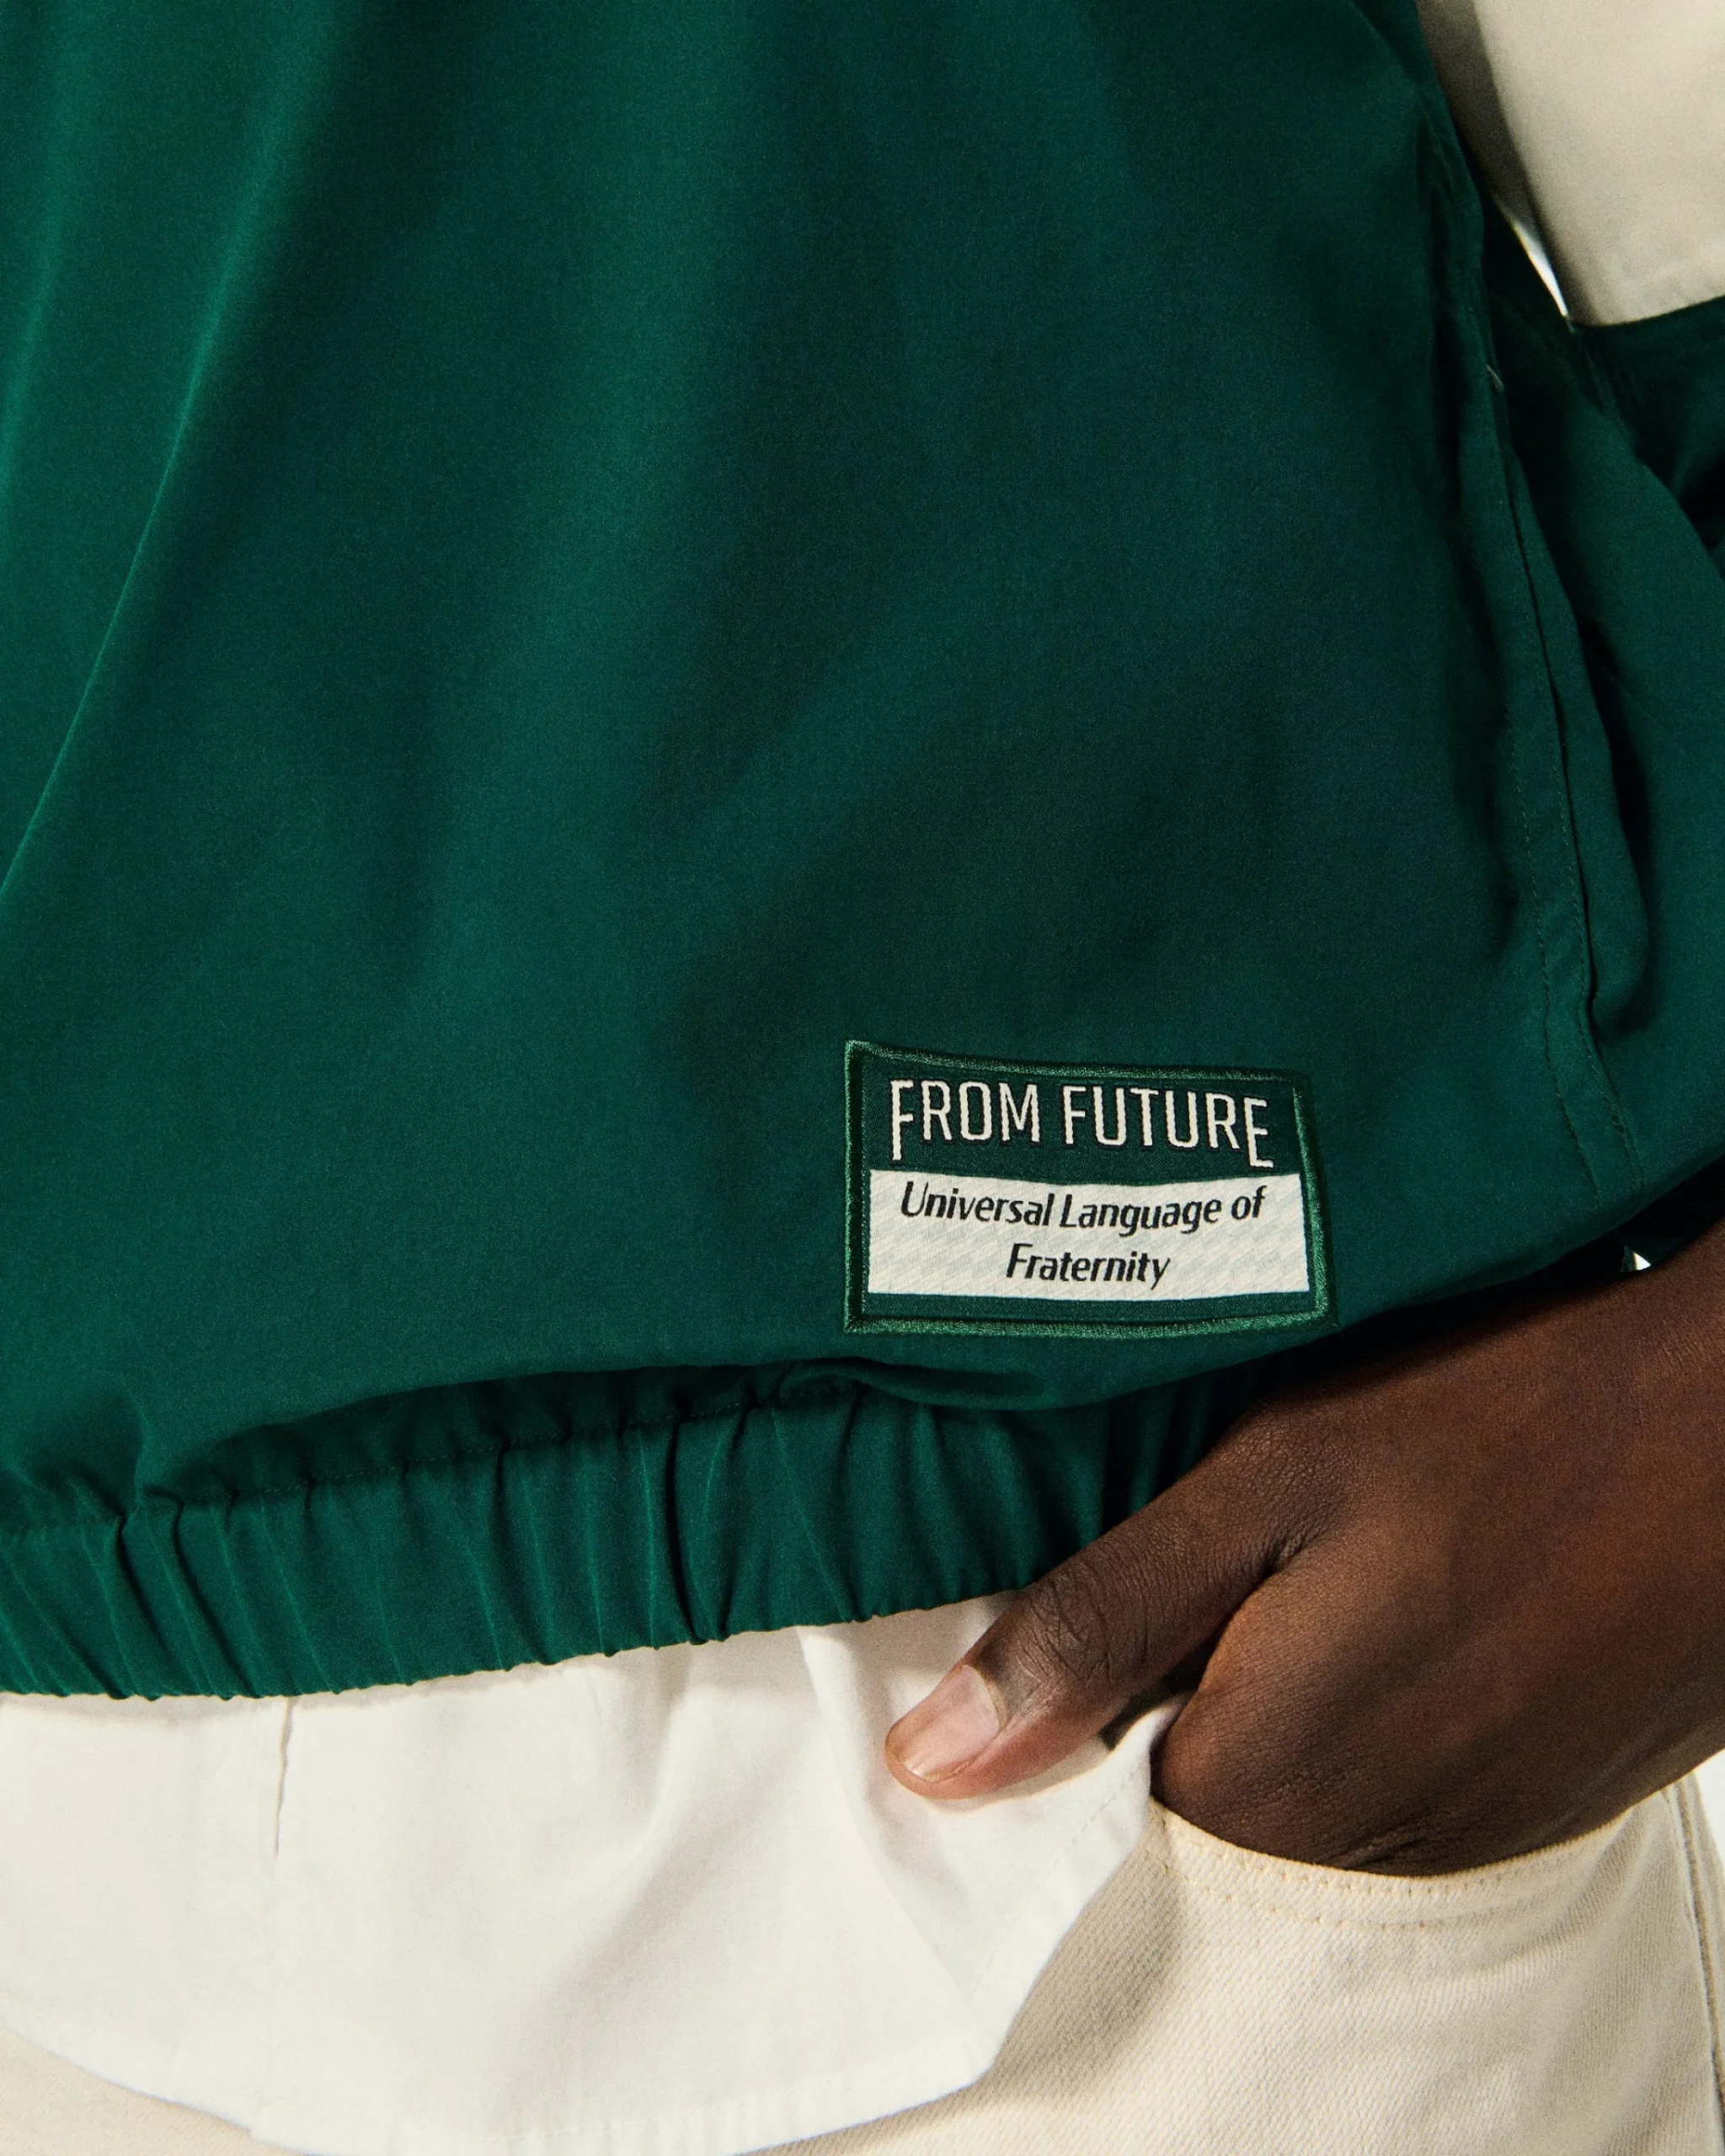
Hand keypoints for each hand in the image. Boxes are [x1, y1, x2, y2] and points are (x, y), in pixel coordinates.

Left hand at [885, 1219, 1724, 1872]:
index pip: (1084, 1777)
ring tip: (1356, 1536)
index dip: (1091, 1654)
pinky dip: (1385, 1679)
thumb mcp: (1267, 1484)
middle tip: (1252, 1518)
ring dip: (1293, 1664)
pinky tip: (1426, 1573)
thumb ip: (1095, 1630)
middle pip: (1196, 1780)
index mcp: (1268, 1786)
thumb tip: (930, 1767)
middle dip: (1191, 1658)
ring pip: (1299, 1774)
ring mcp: (1465, 1836)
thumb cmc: (1507, 1423)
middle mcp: (1365, 1854)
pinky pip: (1398, 1770)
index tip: (1139, 1546)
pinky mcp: (1534, 1804)